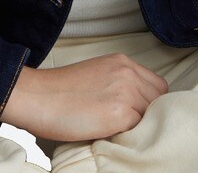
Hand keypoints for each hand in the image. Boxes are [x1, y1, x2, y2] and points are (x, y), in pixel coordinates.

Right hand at [0, 52, 168, 141]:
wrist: (38, 96)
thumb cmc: (59, 90)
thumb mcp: (96, 73)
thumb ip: (119, 82)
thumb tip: (135, 104)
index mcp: (122, 62)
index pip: (157, 84)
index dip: (149, 101)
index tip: (137, 112)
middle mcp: (128, 73)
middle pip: (159, 99)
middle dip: (148, 113)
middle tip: (128, 125)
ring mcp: (126, 92)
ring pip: (151, 115)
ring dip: (139, 124)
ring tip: (117, 130)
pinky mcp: (120, 113)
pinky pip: (139, 129)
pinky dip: (130, 135)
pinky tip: (112, 135)